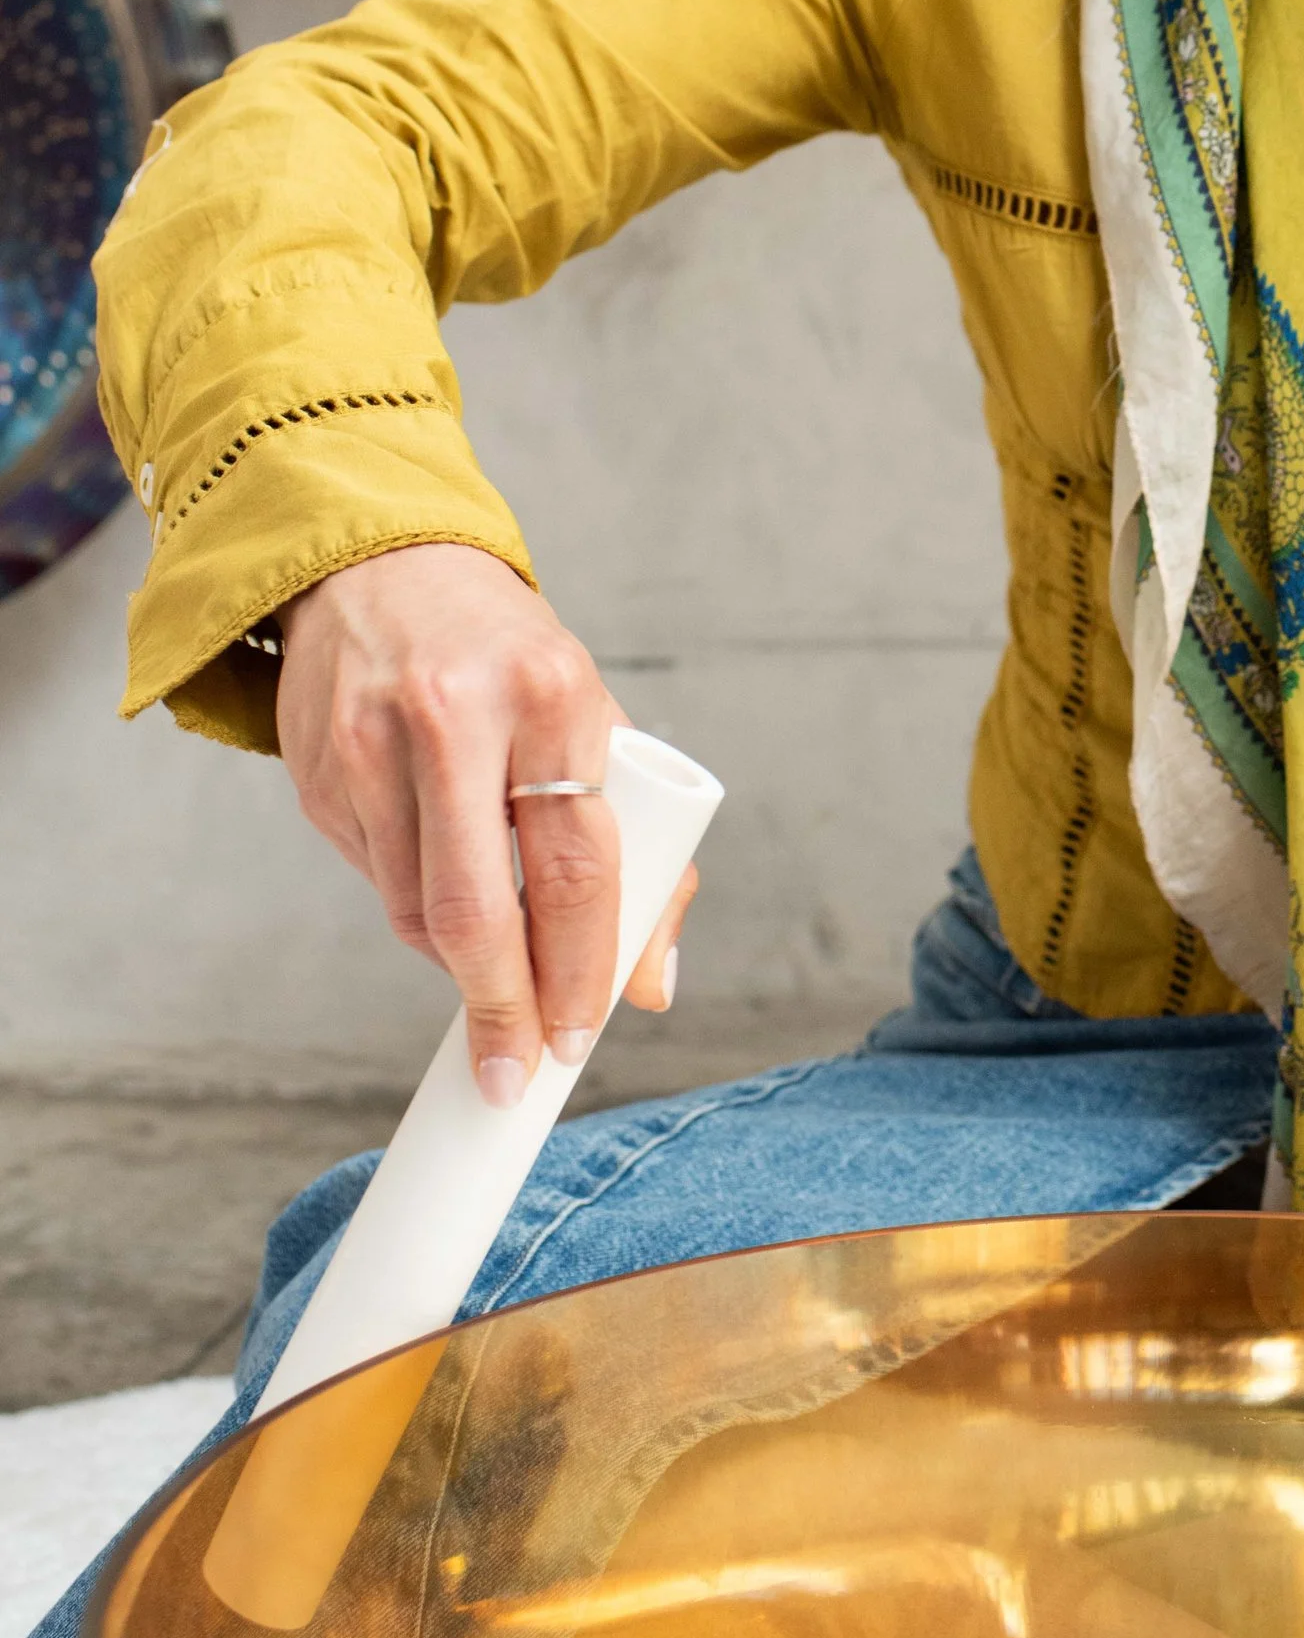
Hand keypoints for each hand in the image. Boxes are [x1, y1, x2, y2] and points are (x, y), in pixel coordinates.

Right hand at [274, 543, 698, 1102]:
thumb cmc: (509, 656)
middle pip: (478, 913)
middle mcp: (454, 716)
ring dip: (459, 965)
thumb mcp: (592, 719)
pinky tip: (436, 874)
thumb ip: (637, 851)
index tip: (576, 1039)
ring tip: (492, 965)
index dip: (578, 972)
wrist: (380, 564)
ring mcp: (371, 745)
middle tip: (514, 1073)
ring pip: (416, 914)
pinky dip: (414, 908)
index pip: (573, 870)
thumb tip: (650, 987)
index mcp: (551, 693)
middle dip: (502, 1012)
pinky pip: (375, 881)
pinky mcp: (318, 774)